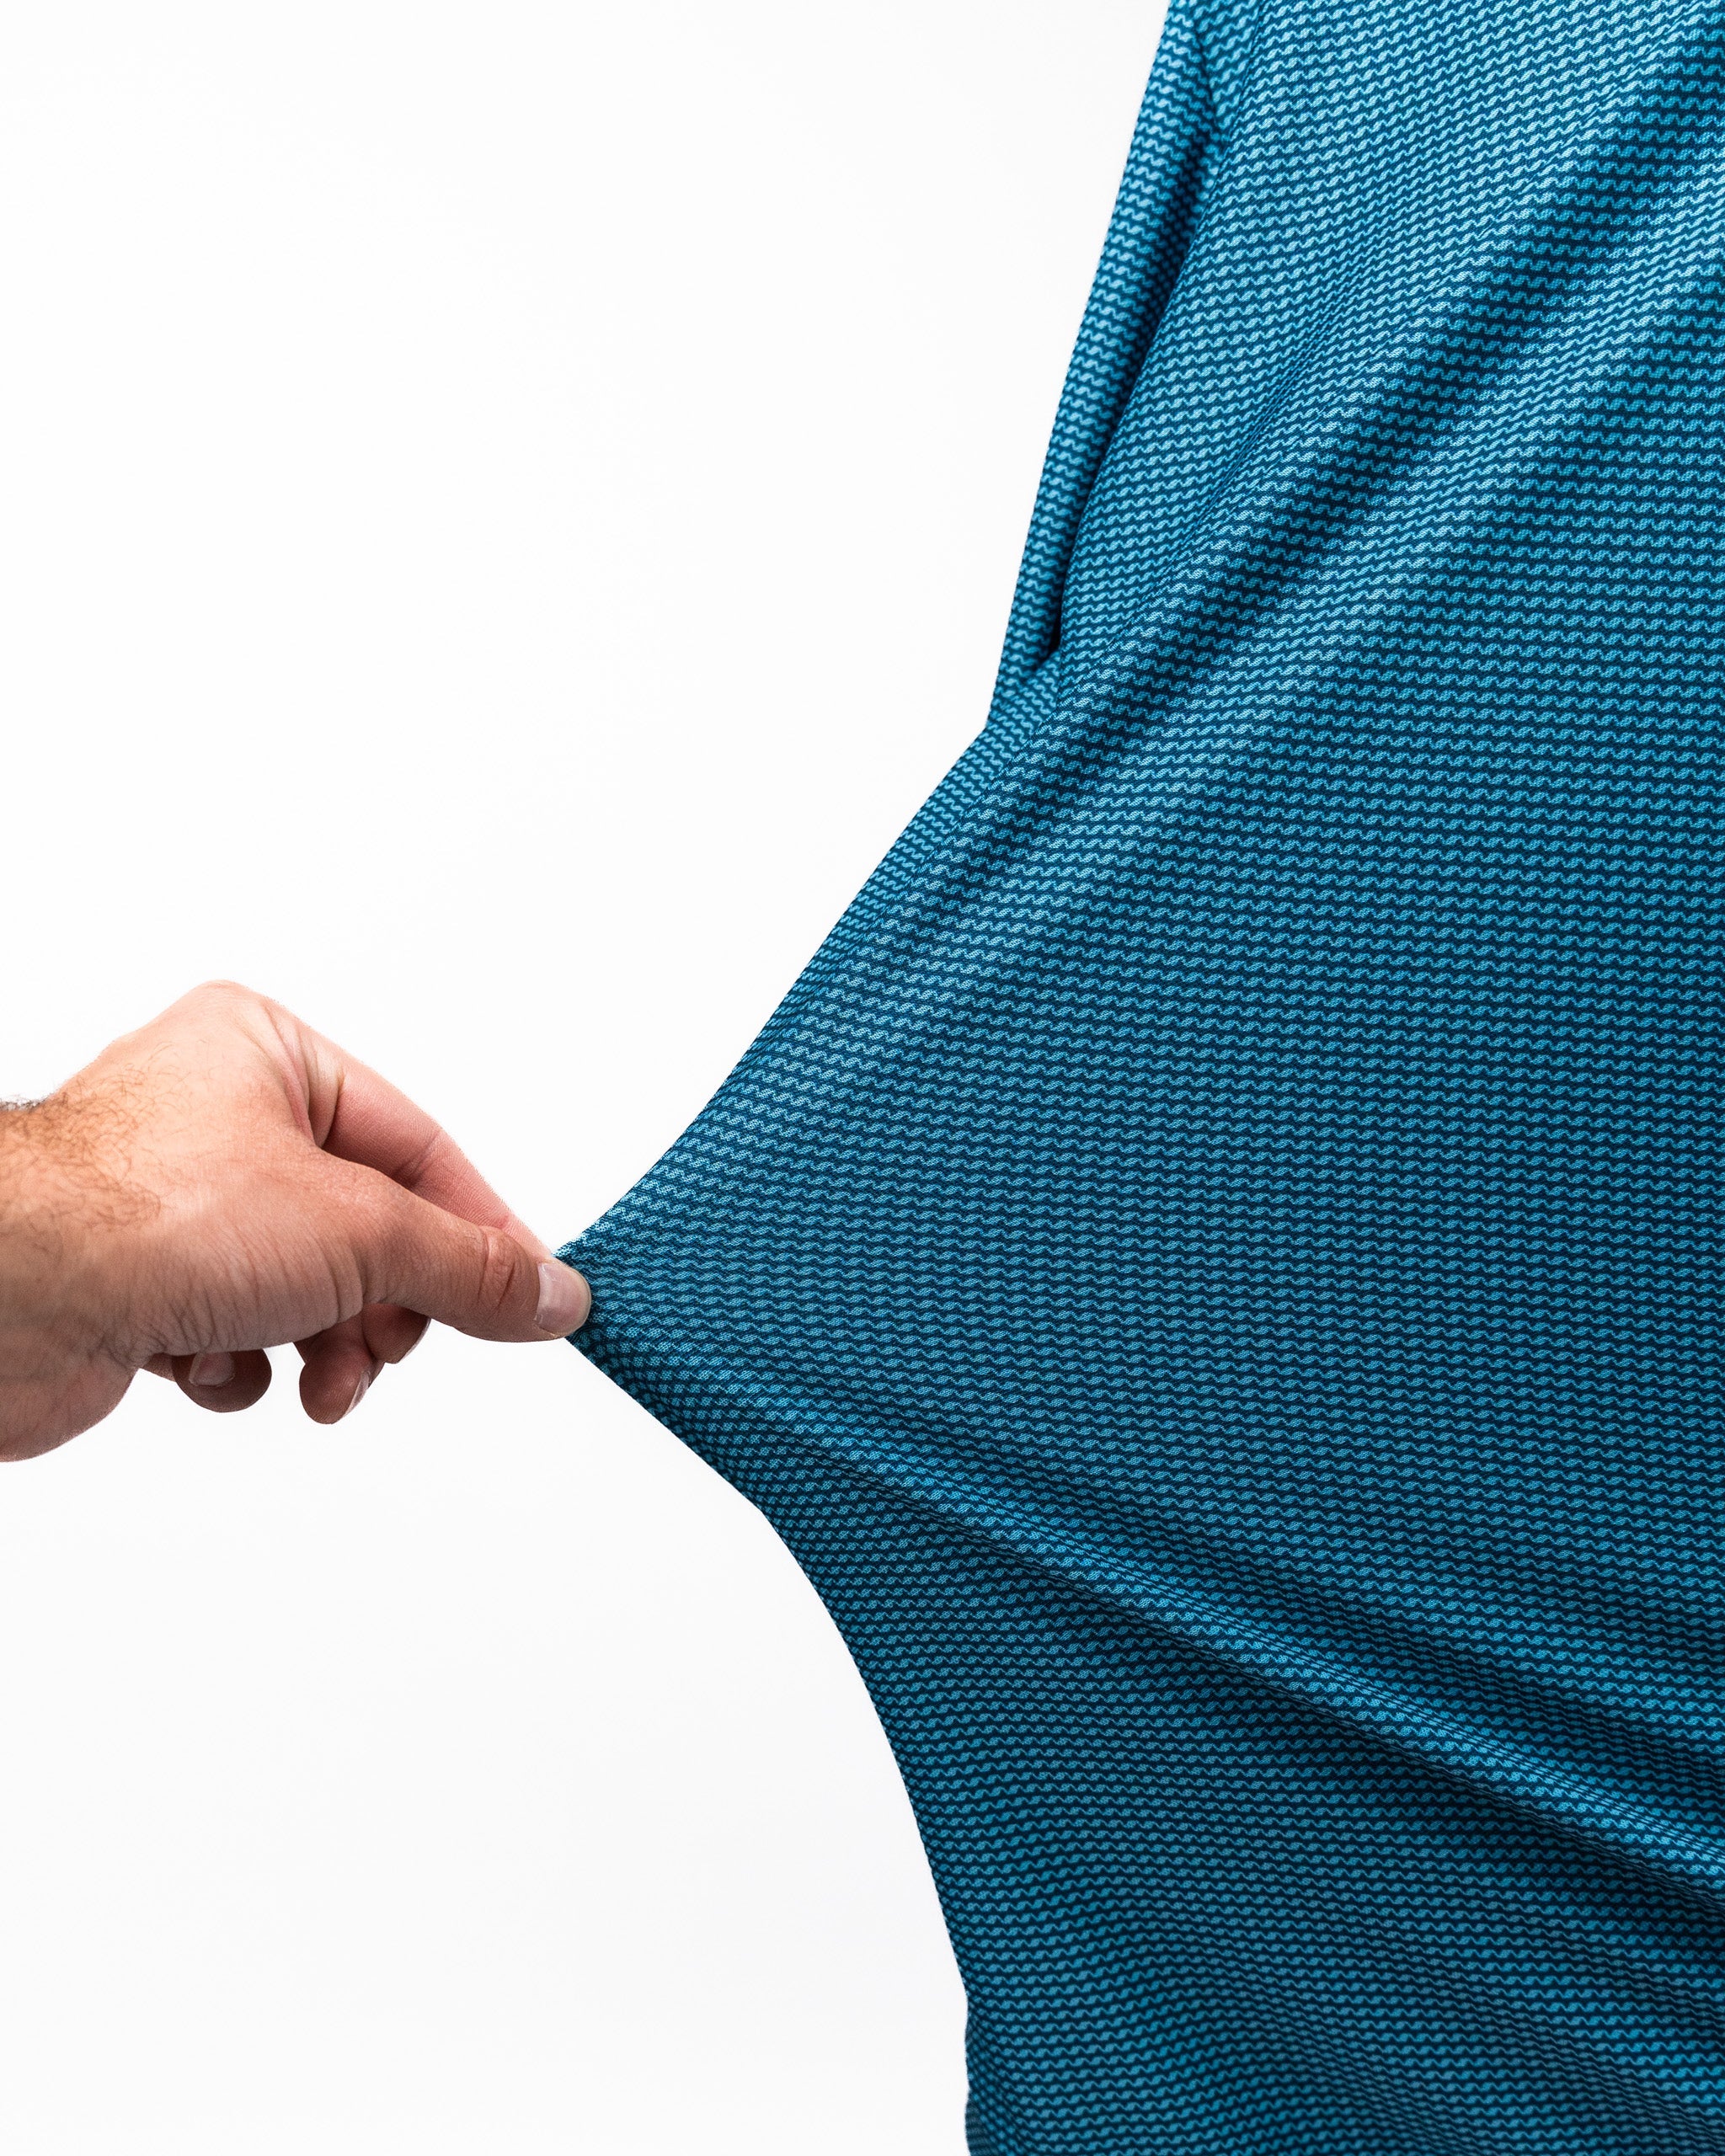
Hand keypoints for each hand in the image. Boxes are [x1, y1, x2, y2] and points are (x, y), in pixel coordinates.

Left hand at [0, 982, 588, 1460]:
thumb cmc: (140, 1214)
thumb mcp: (358, 1231)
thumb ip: (468, 1266)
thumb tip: (550, 1293)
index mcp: (267, 1051)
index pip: (418, 1146)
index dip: (478, 1229)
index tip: (526, 1297)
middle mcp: (218, 1115)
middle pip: (365, 1225)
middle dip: (381, 1305)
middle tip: (389, 1345)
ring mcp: (175, 1201)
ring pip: (305, 1287)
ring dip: (320, 1345)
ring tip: (315, 1378)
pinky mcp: (138, 1279)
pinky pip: (237, 1328)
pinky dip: (239, 1361)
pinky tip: (210, 1362)